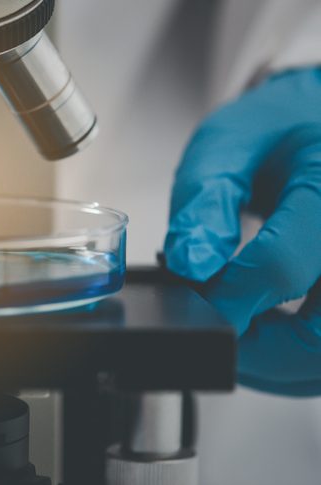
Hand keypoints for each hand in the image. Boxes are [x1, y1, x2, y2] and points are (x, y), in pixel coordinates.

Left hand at [165, 68, 320, 395]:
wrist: (318, 121)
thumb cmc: (281, 126)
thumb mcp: (229, 142)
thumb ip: (206, 200)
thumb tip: (192, 262)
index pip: (282, 264)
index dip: (226, 296)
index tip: (193, 303)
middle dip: (260, 350)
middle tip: (216, 332)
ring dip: (283, 362)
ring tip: (240, 331)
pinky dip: (300, 355)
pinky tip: (269, 333)